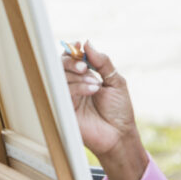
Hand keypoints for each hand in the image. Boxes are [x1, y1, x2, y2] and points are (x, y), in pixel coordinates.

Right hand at [63, 41, 147, 179]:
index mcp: (85, 77)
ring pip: (61, 77)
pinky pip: (63, 92)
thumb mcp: (116, 81)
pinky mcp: (64, 110)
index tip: (79, 46)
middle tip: (83, 67)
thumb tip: (88, 44)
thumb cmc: (119, 111)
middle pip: (60, 66)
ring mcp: (68, 98)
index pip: (72, 59)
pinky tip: (92, 90)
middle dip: (71, 62)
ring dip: (78, 77)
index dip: (73, 50)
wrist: (119, 135)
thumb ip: (103, 62)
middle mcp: (74, 86)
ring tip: (95, 85)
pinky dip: (78, 87)